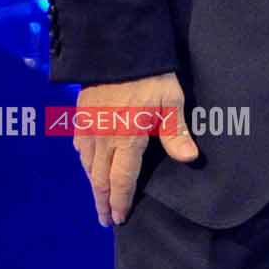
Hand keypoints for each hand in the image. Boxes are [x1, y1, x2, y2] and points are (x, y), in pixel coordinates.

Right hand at [73, 71, 199, 226]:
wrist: (118, 49)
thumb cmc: (151, 77)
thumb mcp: (171, 102)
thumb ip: (176, 133)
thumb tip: (189, 159)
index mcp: (126, 139)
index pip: (121, 179)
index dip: (120, 201)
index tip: (118, 219)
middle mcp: (103, 139)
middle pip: (100, 178)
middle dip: (103, 201)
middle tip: (105, 219)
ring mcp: (88, 127)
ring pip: (87, 165)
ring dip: (93, 184)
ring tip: (99, 198)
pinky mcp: (80, 116)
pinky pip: (79, 147)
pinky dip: (84, 163)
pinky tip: (88, 166)